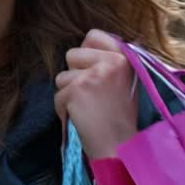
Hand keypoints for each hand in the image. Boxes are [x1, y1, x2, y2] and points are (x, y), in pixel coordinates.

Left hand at [55, 29, 138, 160]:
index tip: (94, 71)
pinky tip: (82, 119)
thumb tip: (88, 44)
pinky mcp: (77, 91)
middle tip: (93, 96)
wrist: (120, 148)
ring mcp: (93, 75)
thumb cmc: (120, 119)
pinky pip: (58, 96)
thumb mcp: (126, 82)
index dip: (87, 52)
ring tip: (89, 109)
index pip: (93, 35)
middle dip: (75, 75)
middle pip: (72, 54)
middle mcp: (111, 62)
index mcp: (125, 57)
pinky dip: (65, 110)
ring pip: (62, 76)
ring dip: (69, 94)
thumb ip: (110, 61)